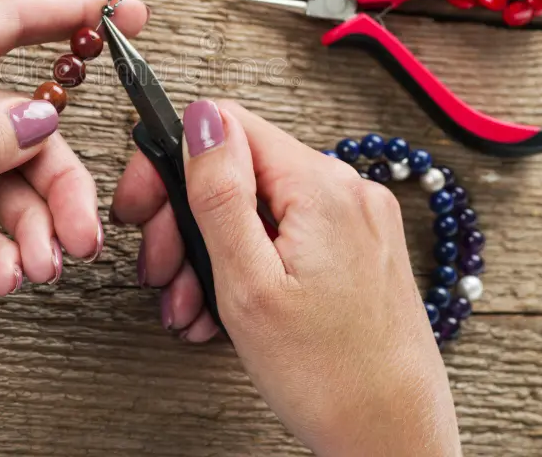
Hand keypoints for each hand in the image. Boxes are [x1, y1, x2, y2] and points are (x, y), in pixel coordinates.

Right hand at [112, 100, 461, 456]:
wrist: (397, 441)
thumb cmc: (331, 378)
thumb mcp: (250, 285)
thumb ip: (220, 192)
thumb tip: (201, 117)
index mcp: (321, 186)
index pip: (226, 126)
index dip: (172, 158)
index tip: (144, 203)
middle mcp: (345, 190)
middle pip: (239, 169)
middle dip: (186, 216)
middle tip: (161, 268)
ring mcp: (354, 219)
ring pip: (257, 207)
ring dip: (211, 249)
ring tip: (191, 304)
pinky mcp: (355, 246)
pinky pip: (285, 233)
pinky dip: (248, 260)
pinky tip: (225, 304)